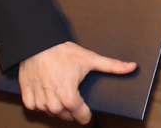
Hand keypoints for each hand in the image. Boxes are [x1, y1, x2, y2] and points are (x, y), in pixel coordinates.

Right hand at [18, 41, 135, 122]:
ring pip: (52, 113)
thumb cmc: (62, 51)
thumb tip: (132, 67)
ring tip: (58, 86)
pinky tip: (45, 88)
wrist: (37, 42)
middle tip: (71, 89)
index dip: (86, 111)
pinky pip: (36, 107)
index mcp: (69, 98)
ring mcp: (39, 102)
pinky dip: (41, 101)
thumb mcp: (89, 58)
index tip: (85, 102)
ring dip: (56, 104)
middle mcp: (53, 104)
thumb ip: (112, 66)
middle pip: (67, 116)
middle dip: (71, 107)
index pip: (82, 118)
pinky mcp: (28, 98)